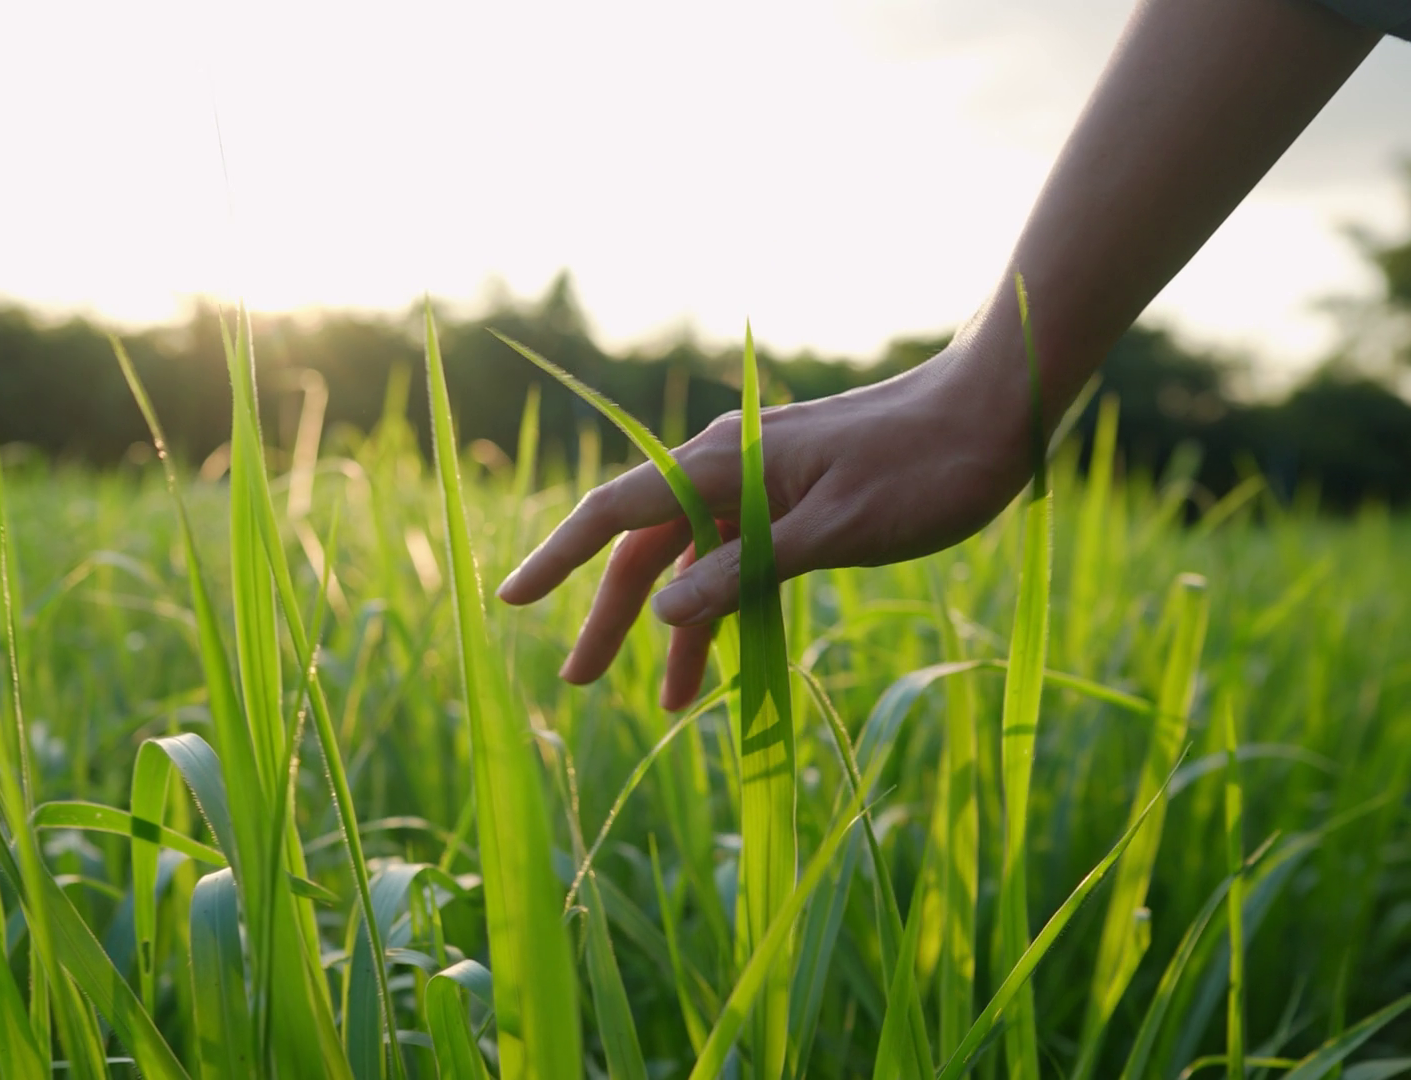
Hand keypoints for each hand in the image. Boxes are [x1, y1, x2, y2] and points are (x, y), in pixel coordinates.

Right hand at [495, 332, 1034, 709]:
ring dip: (681, 625)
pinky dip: (729, 602)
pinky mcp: (799, 495)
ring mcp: (764, 480)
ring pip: (696, 558)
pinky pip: (740, 554)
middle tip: (577, 682)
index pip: (614, 511)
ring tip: (671, 704)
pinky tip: (732, 652)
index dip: (558, 558)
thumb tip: (665, 615)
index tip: (512, 600)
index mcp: (726, 465)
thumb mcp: (836, 532)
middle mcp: (730, 466)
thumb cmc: (925, 467)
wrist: (999, 409)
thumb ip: (746, 572)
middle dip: (611, 616)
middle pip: (647, 546)